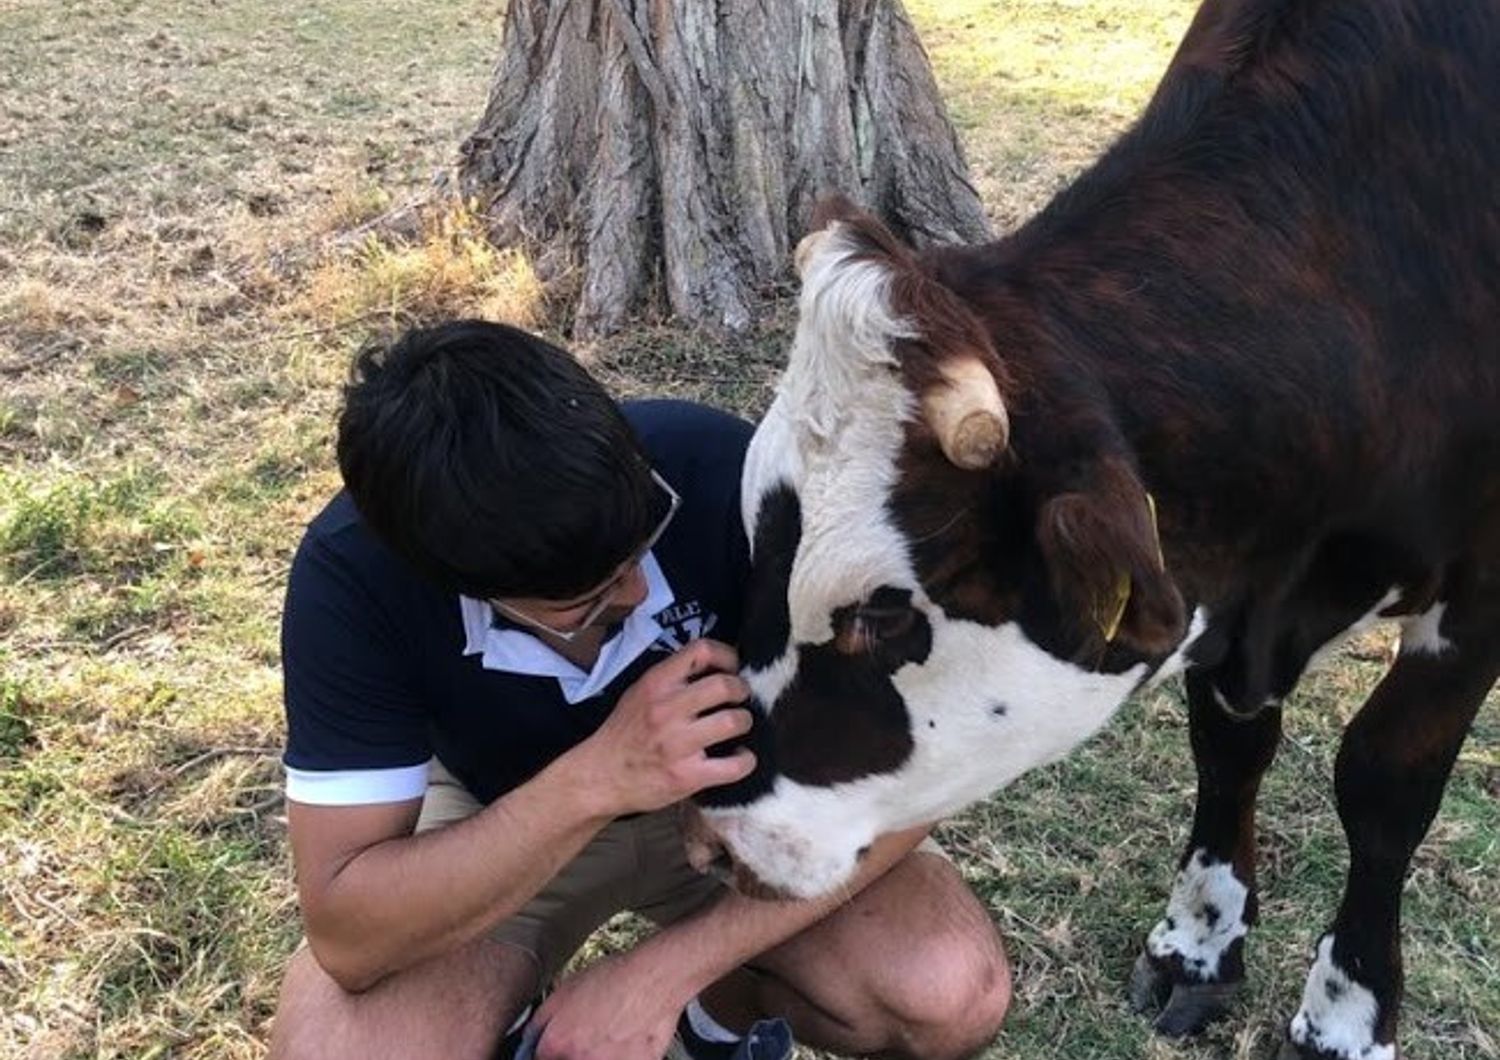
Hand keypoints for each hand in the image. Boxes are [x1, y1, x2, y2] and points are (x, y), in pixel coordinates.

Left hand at [529, 953, 686, 1059]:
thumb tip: (530, 1038)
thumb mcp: (565, 989)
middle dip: (576, 1052)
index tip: (559, 1047)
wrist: (655, 977)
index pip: (539, 1059)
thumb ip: (541, 1021)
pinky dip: (624, 1055)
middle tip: (590, 1037)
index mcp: (558, 1043)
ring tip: (610, 1036)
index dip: (550, 1051)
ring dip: (600, 1054)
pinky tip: (628, 1039)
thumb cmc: (615, 978)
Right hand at [574, 639, 755, 815]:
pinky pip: (735, 765)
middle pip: (724, 686)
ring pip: (734, 722)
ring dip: (744, 722)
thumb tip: (715, 665)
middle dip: (741, 690)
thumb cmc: (624, 733)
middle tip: (739, 698)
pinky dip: (745, 760)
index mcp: (656, 684)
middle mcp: (666, 710)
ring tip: (737, 725)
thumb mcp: (639, 693)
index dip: (726, 656)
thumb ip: (672, 678)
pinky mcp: (686, 776)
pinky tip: (738, 756)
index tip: (731, 668)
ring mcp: (677, 744)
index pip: (701, 651)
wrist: (599, 777)